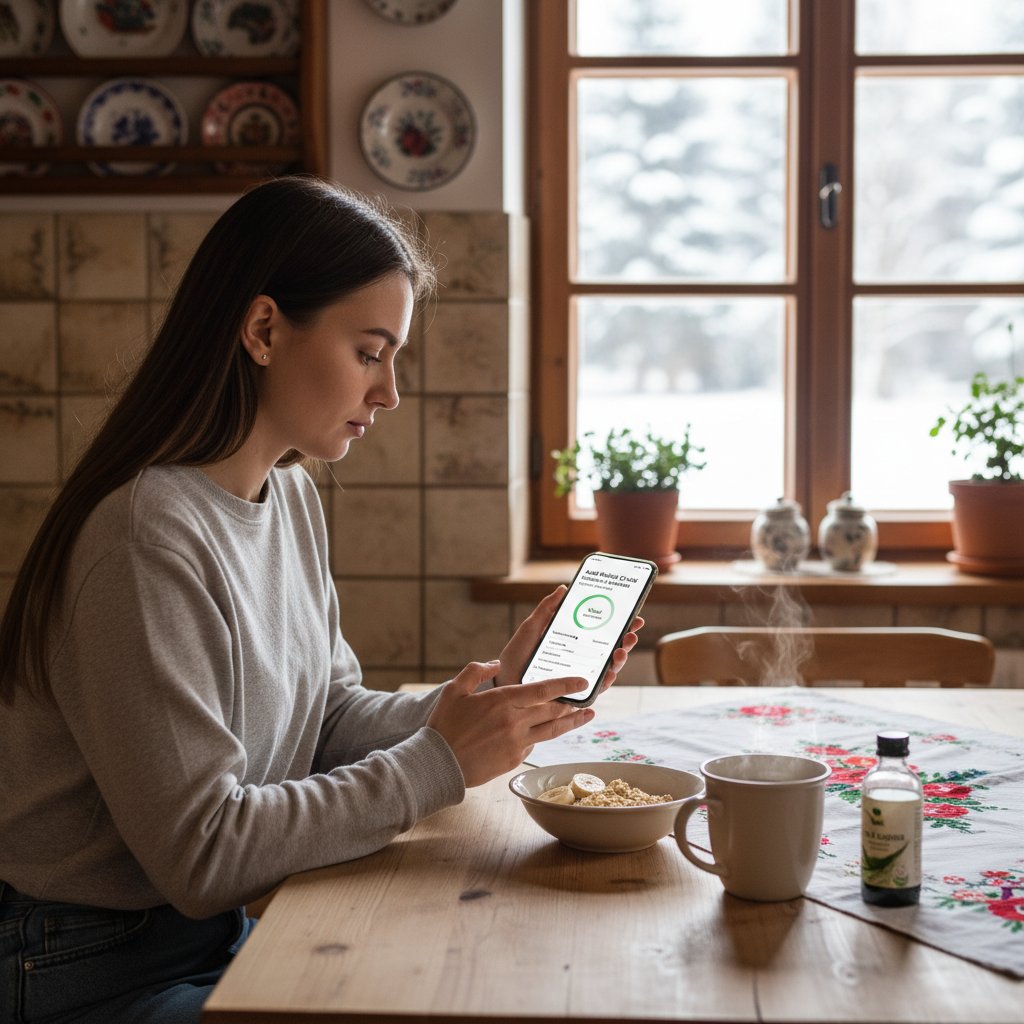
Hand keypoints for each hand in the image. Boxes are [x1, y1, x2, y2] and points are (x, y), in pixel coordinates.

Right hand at [427, 661, 595, 787]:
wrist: (438, 765)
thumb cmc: (444, 725)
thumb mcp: (454, 690)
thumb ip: (475, 671)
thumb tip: (496, 662)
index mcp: (501, 701)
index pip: (542, 690)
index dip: (565, 684)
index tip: (583, 681)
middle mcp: (513, 722)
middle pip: (552, 710)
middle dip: (572, 703)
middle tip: (589, 697)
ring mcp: (516, 743)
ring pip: (552, 730)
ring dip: (571, 722)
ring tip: (587, 716)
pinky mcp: (513, 760)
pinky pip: (533, 745)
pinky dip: (540, 737)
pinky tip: (545, 732)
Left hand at [493, 586, 643, 695]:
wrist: (502, 682)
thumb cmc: (515, 656)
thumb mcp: (531, 628)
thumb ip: (546, 610)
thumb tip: (563, 589)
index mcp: (573, 643)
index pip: (602, 633)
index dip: (620, 625)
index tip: (633, 615)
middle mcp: (580, 661)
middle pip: (610, 650)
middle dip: (625, 640)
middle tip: (632, 631)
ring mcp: (579, 678)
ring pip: (608, 669)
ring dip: (620, 660)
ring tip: (621, 649)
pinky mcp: (574, 695)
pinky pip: (595, 690)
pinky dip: (605, 681)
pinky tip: (609, 672)